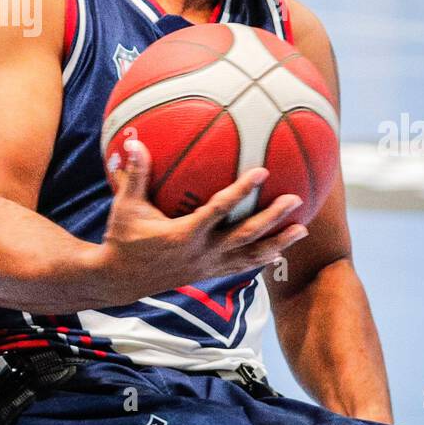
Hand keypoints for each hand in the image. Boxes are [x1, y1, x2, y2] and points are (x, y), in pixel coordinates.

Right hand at [98, 139, 307, 302]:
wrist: (121, 280)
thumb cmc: (123, 239)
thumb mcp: (126, 207)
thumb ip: (135, 176)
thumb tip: (136, 144)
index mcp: (185, 234)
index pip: (219, 209)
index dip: (242, 191)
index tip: (262, 171)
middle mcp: (203, 252)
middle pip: (246, 235)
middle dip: (273, 218)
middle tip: (296, 199)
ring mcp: (209, 266)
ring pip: (251, 256)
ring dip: (278, 243)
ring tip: (303, 230)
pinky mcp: (210, 274)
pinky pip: (242, 267)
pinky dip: (263, 258)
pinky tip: (280, 250)